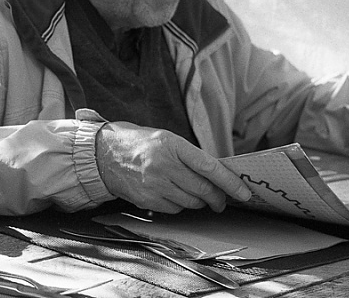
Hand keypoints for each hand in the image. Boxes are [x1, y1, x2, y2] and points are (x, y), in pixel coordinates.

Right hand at [95, 122, 251, 212]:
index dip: (230, 182)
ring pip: (191, 202)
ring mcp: (154, 184)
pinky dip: (180, 205)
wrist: (104, 154)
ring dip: (199, 202)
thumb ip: (190, 156)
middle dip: (218, 198)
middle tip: (221, 200)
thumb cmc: (140, 144)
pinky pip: (175, 209)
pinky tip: (173, 194)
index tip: (243, 193)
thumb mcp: (166, 140)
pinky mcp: (147, 200)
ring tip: (195, 194)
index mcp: (172, 145)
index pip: (209, 167)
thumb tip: (219, 175)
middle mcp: (163, 165)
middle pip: (203, 190)